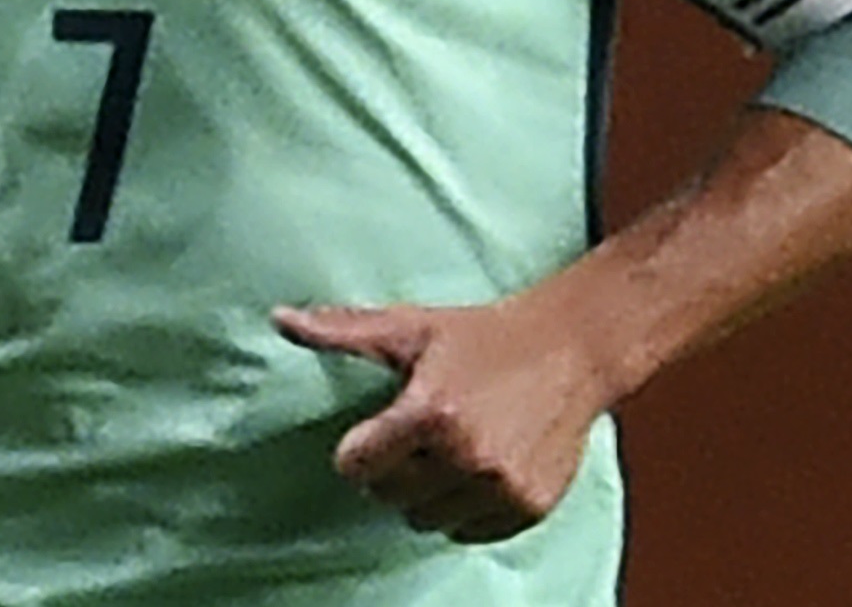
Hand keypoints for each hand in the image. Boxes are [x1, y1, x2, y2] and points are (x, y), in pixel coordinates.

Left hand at [274, 287, 621, 544]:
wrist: (571, 350)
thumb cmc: (484, 335)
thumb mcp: (411, 327)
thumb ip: (343, 329)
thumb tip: (280, 319)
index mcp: (431, 412)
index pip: (356, 468)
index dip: (358, 451)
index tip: (374, 434)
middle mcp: (467, 456)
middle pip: (389, 497)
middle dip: (392, 470)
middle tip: (415, 437)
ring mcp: (501, 486)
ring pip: (427, 520)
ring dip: (427, 493)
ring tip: (446, 451)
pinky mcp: (529, 507)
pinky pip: (470, 532)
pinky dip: (464, 509)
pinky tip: (475, 469)